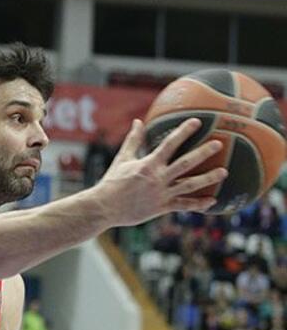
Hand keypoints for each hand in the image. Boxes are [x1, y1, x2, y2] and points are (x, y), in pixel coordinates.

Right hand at [95, 117, 227, 225]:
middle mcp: (158, 178)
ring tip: (224, 172)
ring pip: (190, 185)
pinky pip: (183, 205)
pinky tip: (212, 200)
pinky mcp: (161, 208)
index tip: (197, 122)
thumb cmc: (111, 182)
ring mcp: (161, 194)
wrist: (104, 207)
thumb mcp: (122, 159)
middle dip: (204, 152)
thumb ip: (133, 141)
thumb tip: (138, 122)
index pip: (170, 144)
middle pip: (186, 163)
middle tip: (219, 144)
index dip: (184, 131)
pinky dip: (198, 204)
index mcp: (148, 164)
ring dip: (208, 178)